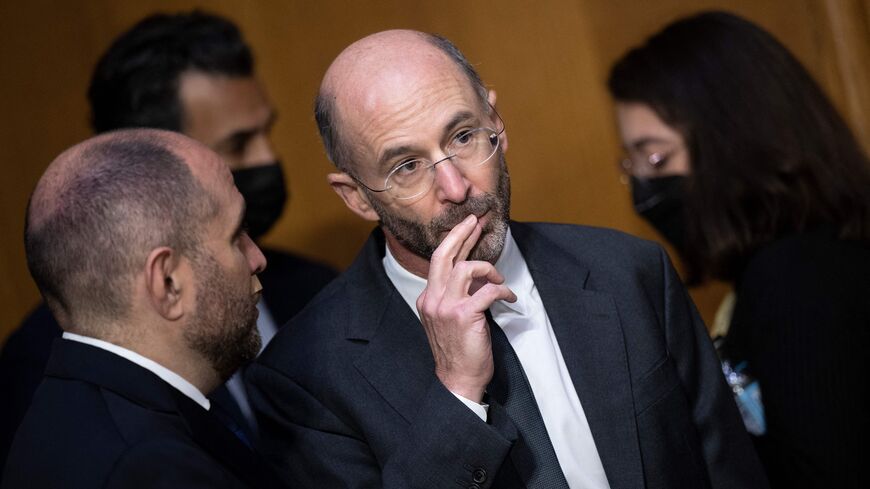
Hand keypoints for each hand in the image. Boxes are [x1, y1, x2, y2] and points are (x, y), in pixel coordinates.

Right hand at [416, 215, 516, 402]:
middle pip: (443, 255)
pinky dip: (502, 290)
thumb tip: (477, 277)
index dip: (455, 242)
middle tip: (475, 220)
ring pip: (464, 268)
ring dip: (487, 268)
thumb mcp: (448, 320)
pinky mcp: (464, 316)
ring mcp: (446, 307)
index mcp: (427, 299)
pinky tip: (509, 296)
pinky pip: (487, 291)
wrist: (457, 380)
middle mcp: (432, 299)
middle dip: (461, 234)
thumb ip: (456, 296)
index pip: (439, 261)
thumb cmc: (458, 351)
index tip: (467, 228)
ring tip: (498, 278)